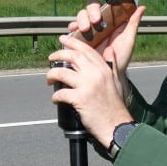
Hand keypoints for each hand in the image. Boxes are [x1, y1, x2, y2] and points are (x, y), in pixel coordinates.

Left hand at [46, 0, 144, 144]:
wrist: (117, 126)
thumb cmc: (116, 107)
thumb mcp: (117, 81)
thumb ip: (112, 65)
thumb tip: (110, 50)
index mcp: (104, 69)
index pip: (86, 50)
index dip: (73, 42)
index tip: (63, 39)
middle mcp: (96, 74)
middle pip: (72, 56)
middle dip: (58, 54)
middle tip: (51, 58)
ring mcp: (87, 85)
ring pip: (61, 72)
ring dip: (51, 75)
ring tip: (49, 80)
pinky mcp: (80, 99)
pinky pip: (60, 93)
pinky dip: (55, 96)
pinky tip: (56, 100)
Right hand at [69, 0, 145, 80]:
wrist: (108, 73)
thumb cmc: (120, 58)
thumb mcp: (128, 40)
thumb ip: (133, 23)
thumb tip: (141, 7)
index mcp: (112, 20)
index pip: (109, 2)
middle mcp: (99, 22)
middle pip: (92, 6)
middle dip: (92, 10)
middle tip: (96, 20)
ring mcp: (89, 29)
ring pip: (82, 15)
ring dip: (82, 18)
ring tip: (86, 28)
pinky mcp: (79, 38)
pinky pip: (73, 29)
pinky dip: (72, 27)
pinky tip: (74, 30)